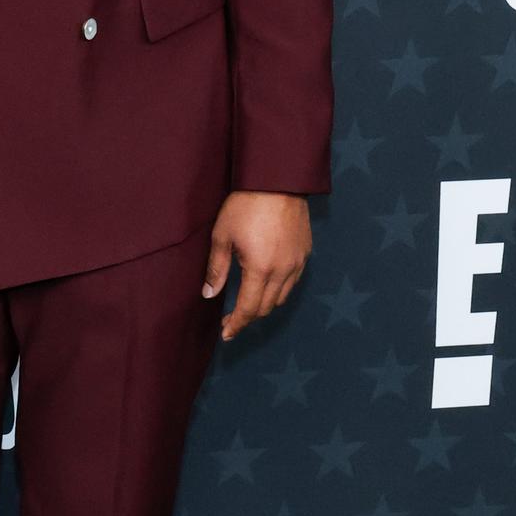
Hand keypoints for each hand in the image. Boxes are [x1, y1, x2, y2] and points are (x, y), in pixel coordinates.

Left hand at [203, 191, 311, 342]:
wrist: (278, 181)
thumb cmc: (245, 205)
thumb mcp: (222, 236)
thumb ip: (216, 269)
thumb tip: (210, 295)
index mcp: (261, 269)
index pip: (249, 308)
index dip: (237, 324)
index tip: (226, 333)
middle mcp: (284, 271)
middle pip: (266, 307)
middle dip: (248, 317)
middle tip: (230, 319)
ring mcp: (298, 263)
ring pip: (282, 297)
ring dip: (264, 304)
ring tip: (247, 303)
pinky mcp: (306, 253)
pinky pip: (293, 282)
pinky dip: (278, 290)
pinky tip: (265, 284)